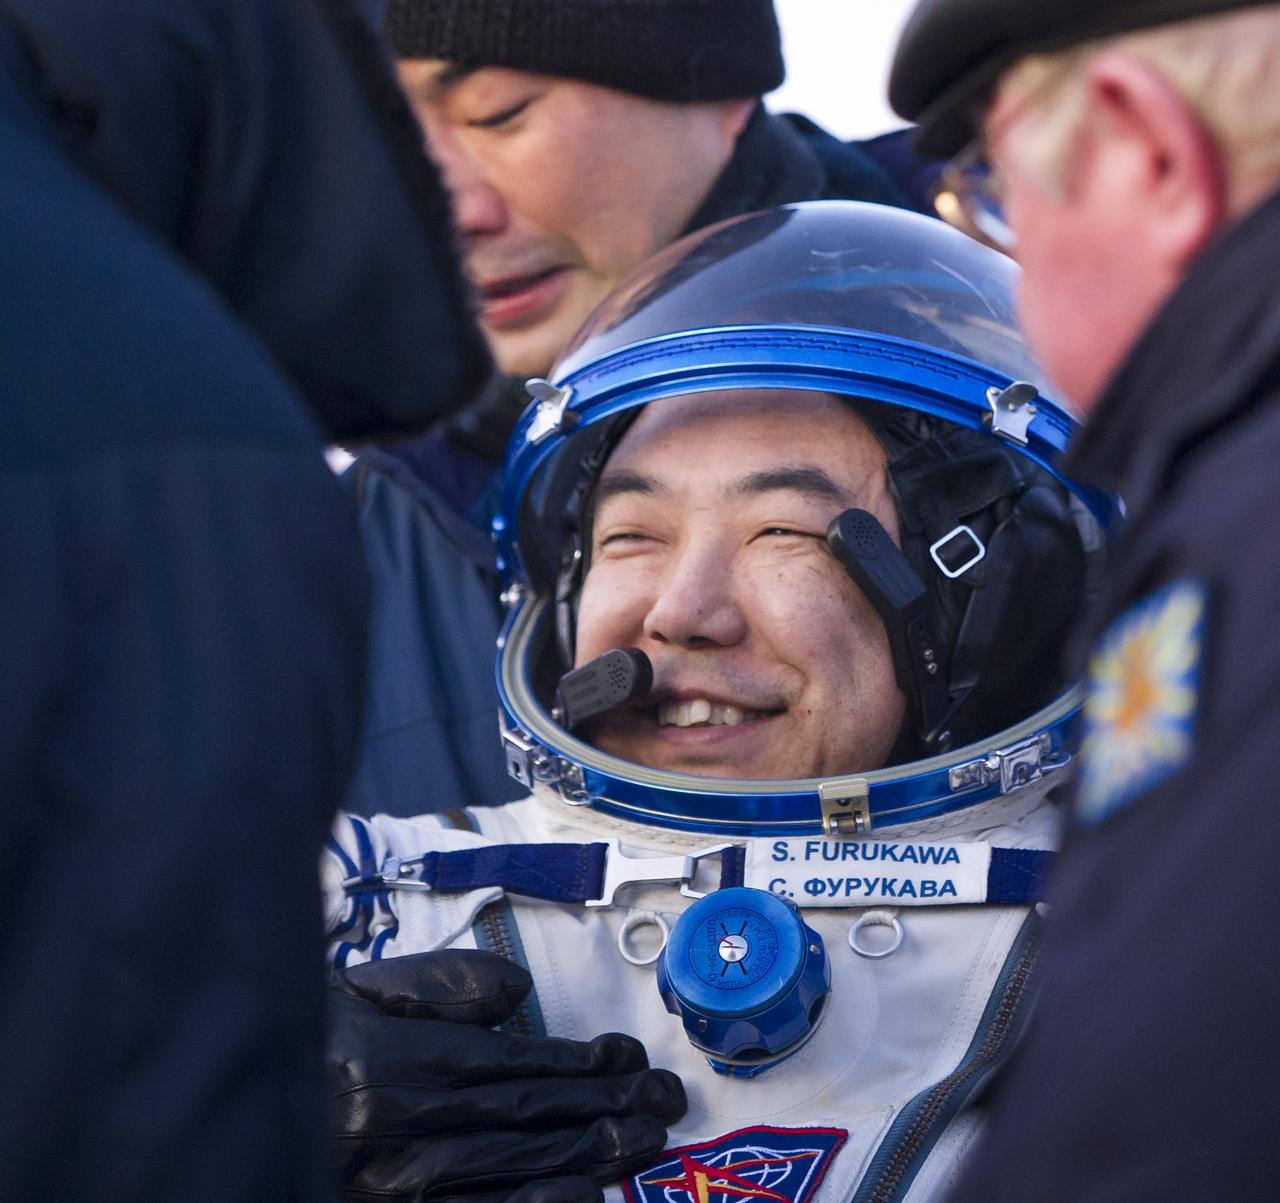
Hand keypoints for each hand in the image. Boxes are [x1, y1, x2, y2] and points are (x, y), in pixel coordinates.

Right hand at [329, 949, 685, 1202]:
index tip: (627, 1054)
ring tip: (643, 1140)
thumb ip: (434, 985)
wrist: (209, 1102)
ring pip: (505, 1176)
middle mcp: (387, 1136)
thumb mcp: (351, 991)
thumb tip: (519, 992)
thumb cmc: (294, 1039)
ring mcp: (384, 1194)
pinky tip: (580, 1199)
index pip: (502, 1064)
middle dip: (601, 1109)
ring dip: (584, 1156)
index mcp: (381, 1064)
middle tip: (663, 1101)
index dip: (573, 1061)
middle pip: (517, 1122)